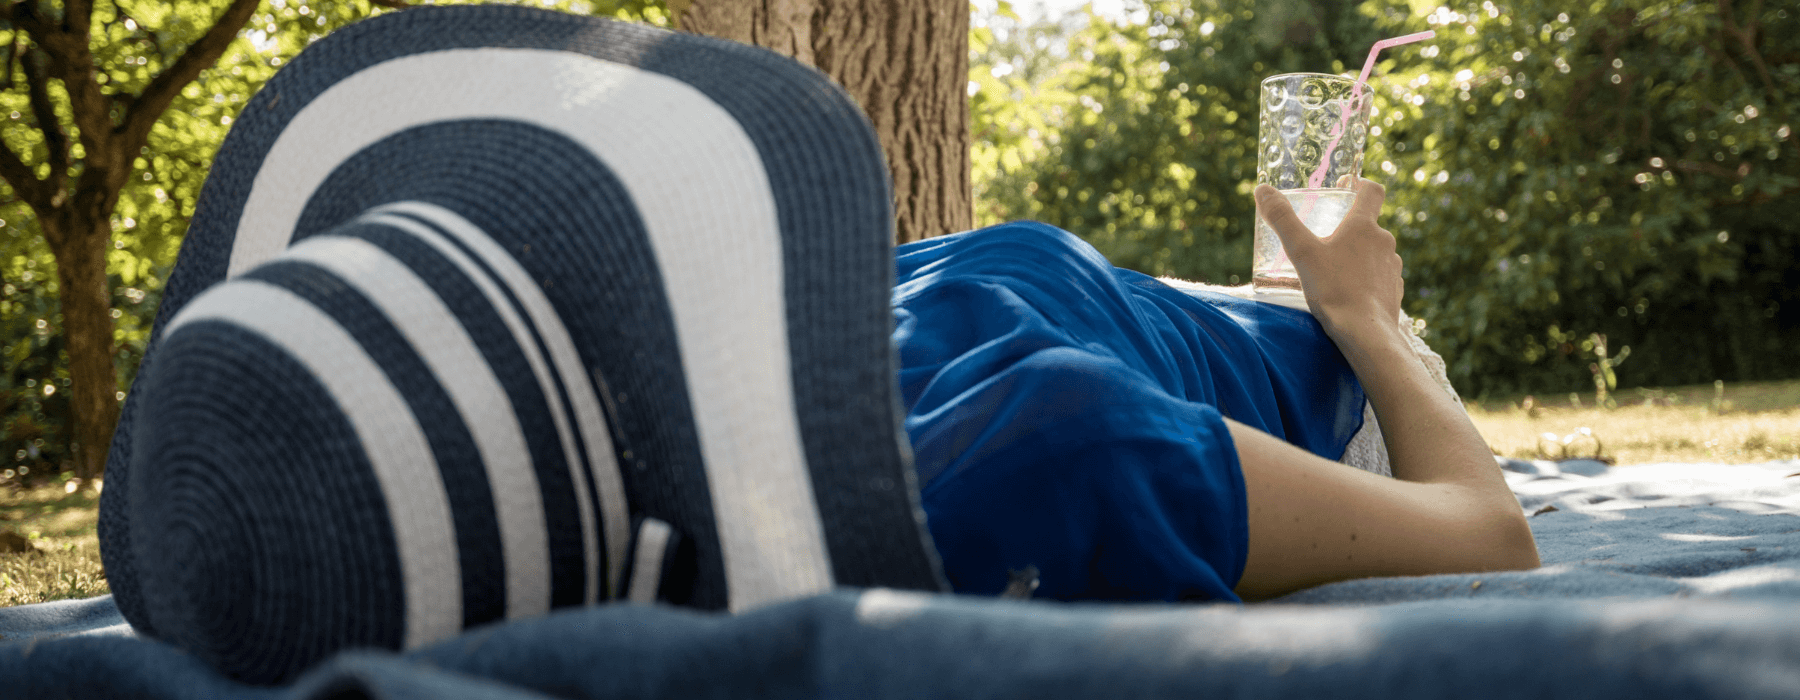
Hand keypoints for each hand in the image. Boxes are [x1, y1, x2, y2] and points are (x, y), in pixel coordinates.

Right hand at [1253, 178, 1403, 350]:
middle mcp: (1384, 241)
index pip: (1371, 190)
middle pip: (1368, 224)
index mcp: (1364, 226)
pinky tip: (1348, 293)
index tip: (1346, 186)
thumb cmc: (1333, 289)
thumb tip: (1262, 189)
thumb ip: (1282, 219)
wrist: (1365, 332)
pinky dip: (1366, 278)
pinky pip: (1380, 276)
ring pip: (1374, 252)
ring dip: (1357, 255)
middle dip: (1348, 228)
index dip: (1360, 184)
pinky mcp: (1395, 290)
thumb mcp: (1301, 252)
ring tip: (1334, 271)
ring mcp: (1393, 266)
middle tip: (1325, 239)